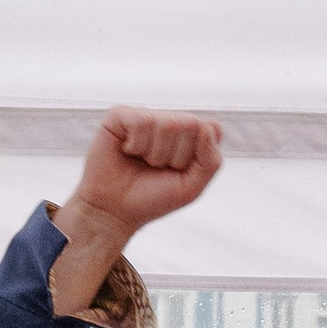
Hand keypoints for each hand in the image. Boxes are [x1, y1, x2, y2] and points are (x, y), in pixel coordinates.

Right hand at [65, 107, 222, 245]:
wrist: (115, 211)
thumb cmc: (153, 198)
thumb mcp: (192, 187)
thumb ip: (211, 160)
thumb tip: (205, 126)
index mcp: (189, 134)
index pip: (210, 128)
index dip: (197, 155)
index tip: (180, 170)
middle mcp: (169, 120)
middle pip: (190, 124)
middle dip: (176, 156)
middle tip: (157, 168)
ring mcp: (145, 116)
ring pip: (167, 123)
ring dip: (155, 154)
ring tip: (141, 162)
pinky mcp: (120, 115)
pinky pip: (142, 121)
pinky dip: (136, 145)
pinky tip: (127, 151)